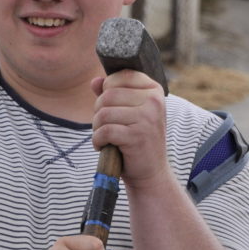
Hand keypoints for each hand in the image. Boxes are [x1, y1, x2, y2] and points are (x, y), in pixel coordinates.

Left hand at [90, 71, 169, 189]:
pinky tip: (104, 146)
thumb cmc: (137, 140)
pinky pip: (104, 131)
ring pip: (103, 113)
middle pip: (108, 95)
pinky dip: (98, 140)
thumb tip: (95, 80)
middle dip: (99, 112)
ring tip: (105, 137)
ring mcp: (147, 118)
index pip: (120, 77)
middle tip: (105, 127)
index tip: (112, 108)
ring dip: (97, 128)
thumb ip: (112, 94)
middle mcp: (154, 101)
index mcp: (154, 90)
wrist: (150, 172)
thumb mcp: (128, 113)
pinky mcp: (137, 136)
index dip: (107, 91)